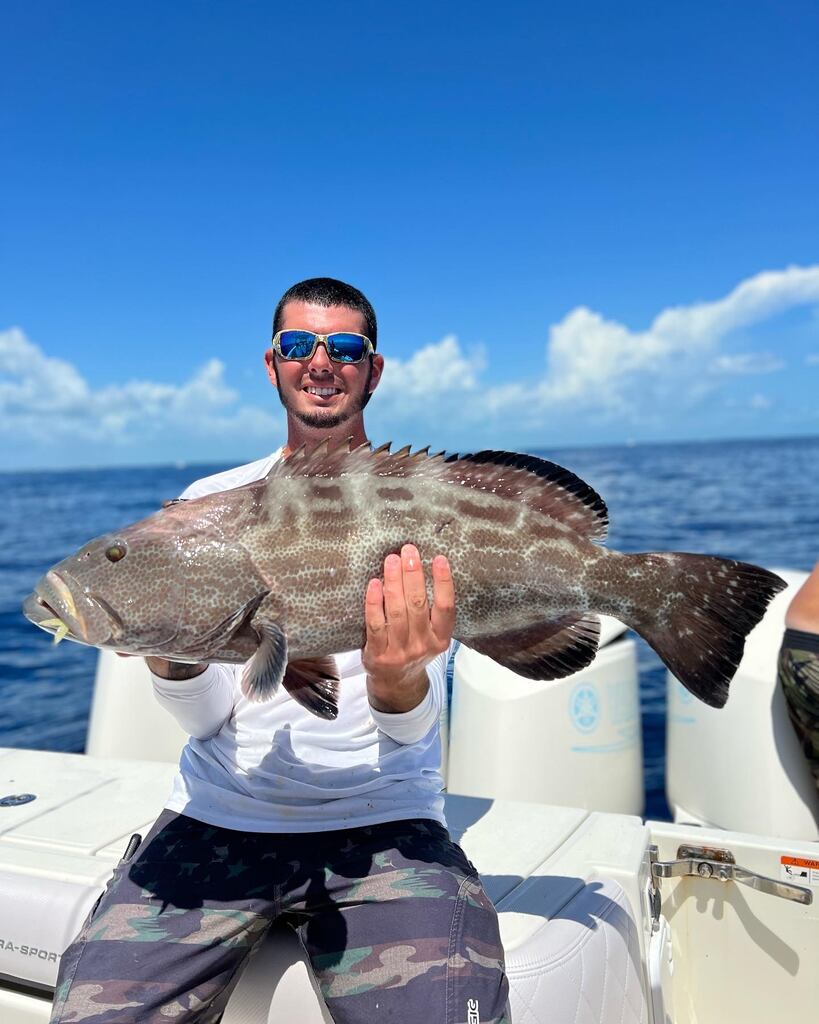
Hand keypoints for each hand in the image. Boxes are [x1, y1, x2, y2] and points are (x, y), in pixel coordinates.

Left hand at [363, 544, 454, 713]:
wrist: (396, 683)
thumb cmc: (414, 648)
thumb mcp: (431, 635)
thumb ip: (430, 610)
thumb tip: (421, 567)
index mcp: (440, 638)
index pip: (445, 608)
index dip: (443, 583)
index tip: (439, 559)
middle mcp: (422, 645)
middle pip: (418, 604)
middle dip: (413, 574)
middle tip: (408, 551)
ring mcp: (400, 651)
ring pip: (397, 611)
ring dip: (394, 582)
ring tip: (391, 560)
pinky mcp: (378, 654)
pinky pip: (376, 624)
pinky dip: (374, 602)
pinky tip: (374, 584)